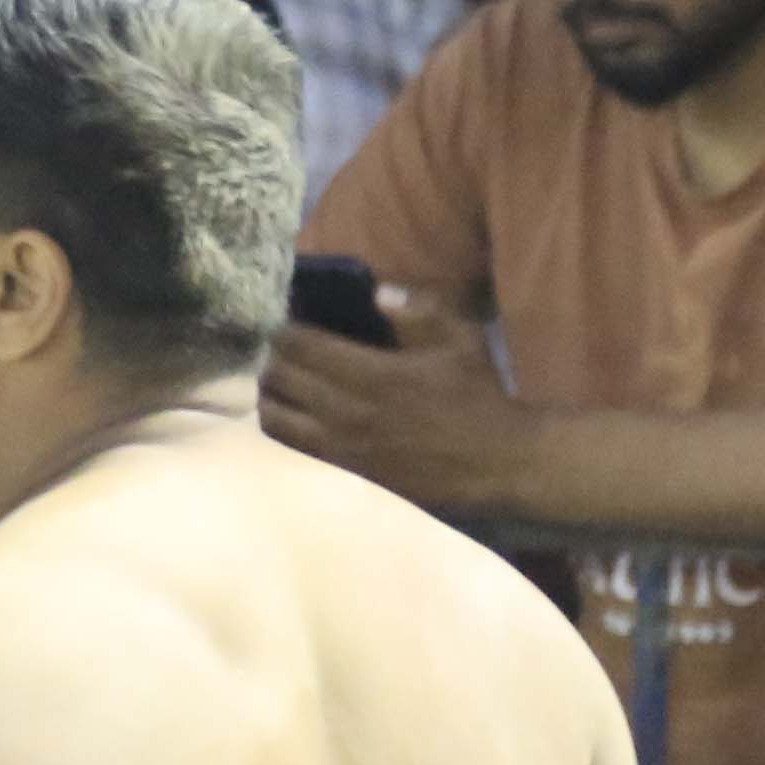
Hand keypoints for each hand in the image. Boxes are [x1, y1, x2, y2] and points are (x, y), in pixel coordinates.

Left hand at [255, 289, 530, 507]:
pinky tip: (286, 413)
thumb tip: (376, 291)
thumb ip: (418, 310)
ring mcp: (342, 447)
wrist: (497, 462)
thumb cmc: (478, 396)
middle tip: (269, 346)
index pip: (301, 346)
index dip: (282, 329)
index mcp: (373, 375)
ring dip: (266, 393)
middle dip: (267, 357)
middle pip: (279, 378)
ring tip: (272, 379)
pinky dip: (279, 427)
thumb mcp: (460, 340)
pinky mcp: (344, 473)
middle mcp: (348, 412)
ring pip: (274, 418)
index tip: (279, 318)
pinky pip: (291, 448)